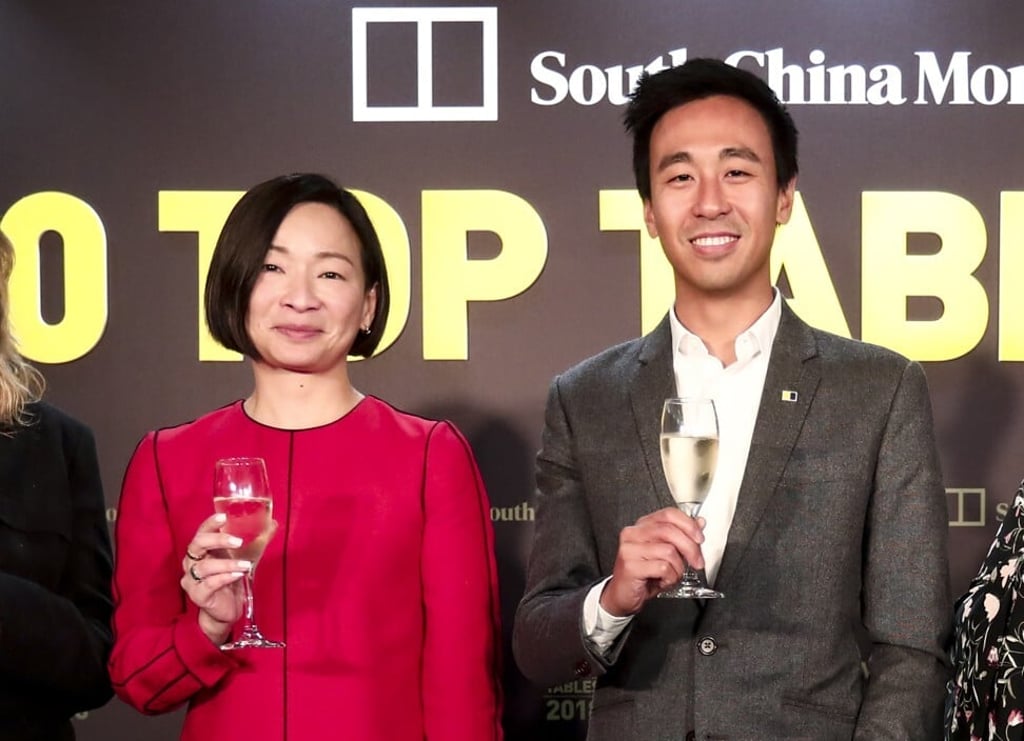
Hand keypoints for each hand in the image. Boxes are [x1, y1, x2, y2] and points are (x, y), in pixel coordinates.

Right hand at [180, 513, 249, 645]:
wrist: (227, 608)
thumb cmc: (232, 578)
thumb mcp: (246, 556)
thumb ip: (256, 540)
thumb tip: (272, 523)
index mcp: (201, 550)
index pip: (201, 532)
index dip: (210, 523)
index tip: (224, 517)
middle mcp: (192, 563)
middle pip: (197, 545)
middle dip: (218, 540)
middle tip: (238, 541)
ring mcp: (192, 580)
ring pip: (204, 567)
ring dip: (227, 564)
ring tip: (246, 565)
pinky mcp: (198, 596)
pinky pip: (209, 584)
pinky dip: (225, 578)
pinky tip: (238, 575)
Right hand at [599, 507, 705, 616]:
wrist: (623, 595)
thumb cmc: (643, 575)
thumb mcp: (665, 553)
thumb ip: (682, 536)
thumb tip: (699, 523)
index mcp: (642, 526)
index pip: (668, 514)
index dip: (688, 524)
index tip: (700, 538)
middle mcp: (633, 534)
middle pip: (670, 531)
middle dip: (690, 548)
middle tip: (698, 562)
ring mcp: (630, 549)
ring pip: (669, 551)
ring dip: (678, 568)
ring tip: (672, 575)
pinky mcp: (630, 566)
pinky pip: (663, 568)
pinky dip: (670, 578)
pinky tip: (663, 581)